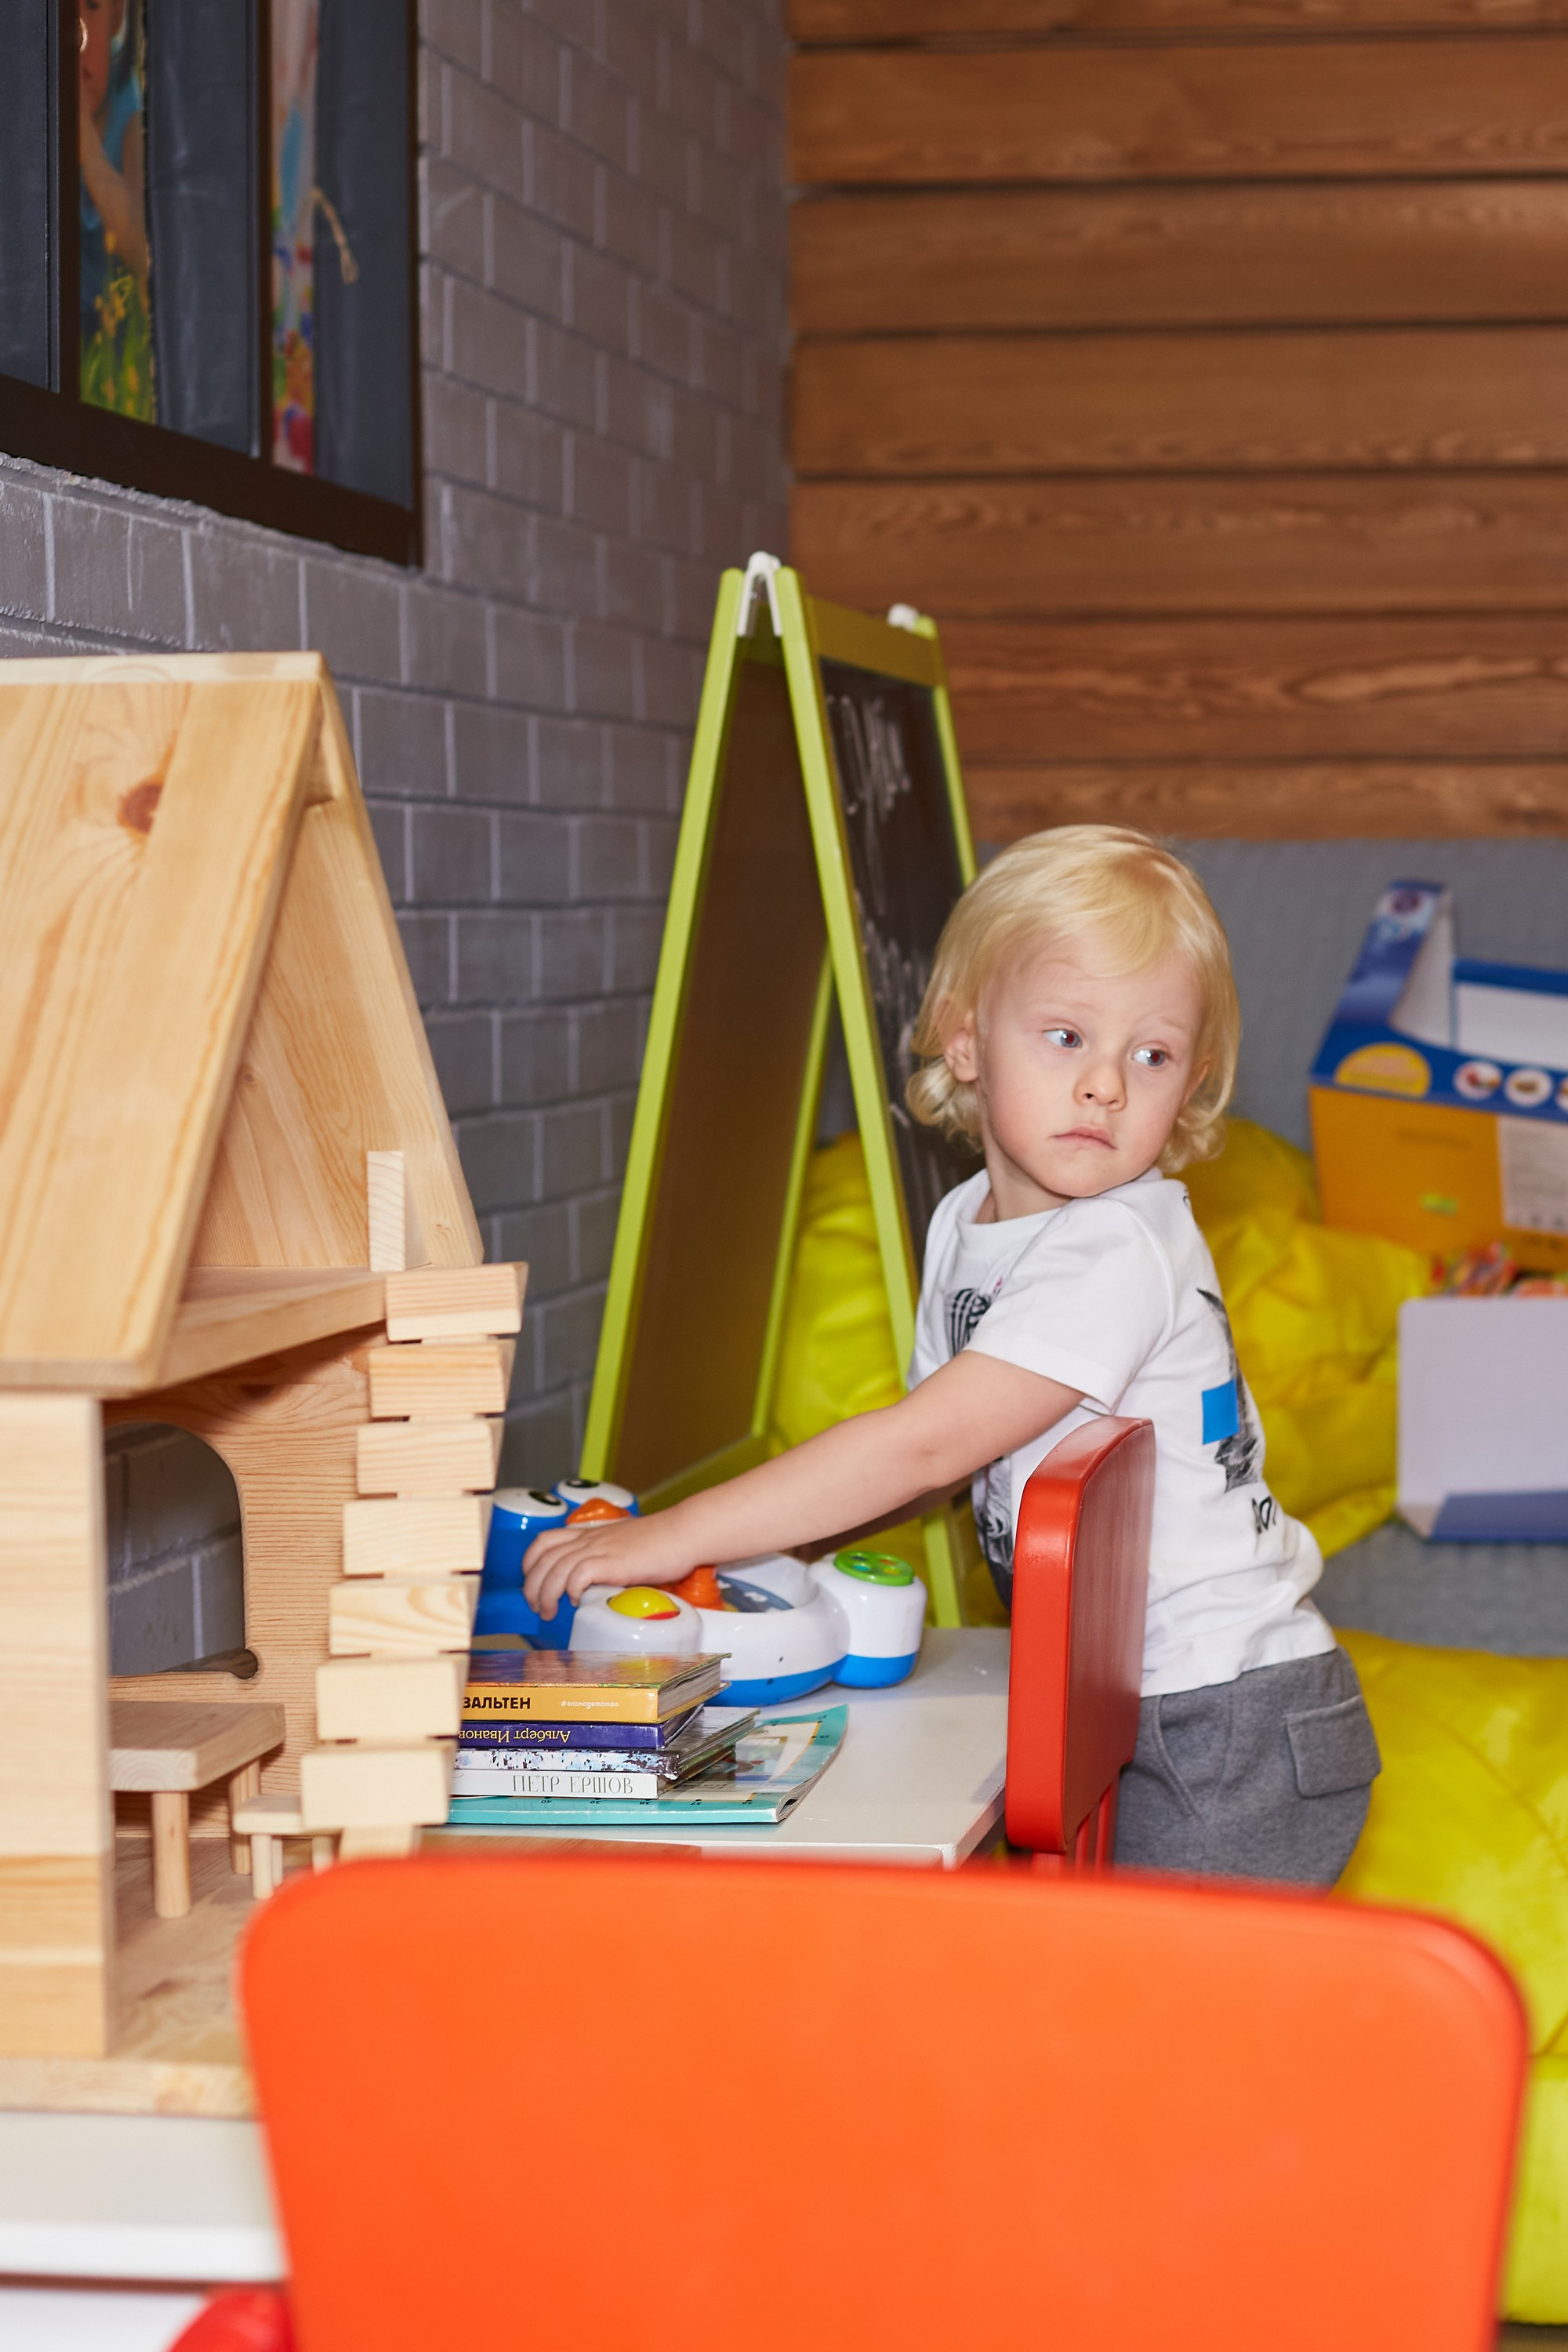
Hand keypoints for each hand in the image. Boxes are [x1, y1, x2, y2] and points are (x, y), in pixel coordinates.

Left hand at [523, 1513, 691, 1619]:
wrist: (684, 1532)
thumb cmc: (662, 1541)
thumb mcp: (625, 1544)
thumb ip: (610, 1558)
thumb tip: (602, 1582)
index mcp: (591, 1534)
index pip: (545, 1541)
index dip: (531, 1562)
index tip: (533, 1581)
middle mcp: (590, 1539)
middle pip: (543, 1558)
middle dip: (532, 1585)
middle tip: (537, 1606)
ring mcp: (599, 1549)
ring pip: (555, 1569)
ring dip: (545, 1593)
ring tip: (549, 1612)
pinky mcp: (612, 1562)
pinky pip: (578, 1575)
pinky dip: (571, 1590)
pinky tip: (576, 1602)